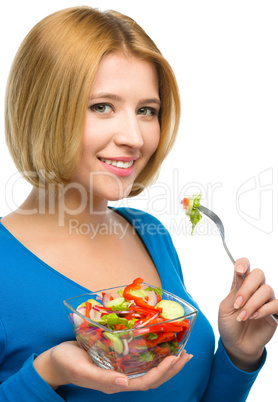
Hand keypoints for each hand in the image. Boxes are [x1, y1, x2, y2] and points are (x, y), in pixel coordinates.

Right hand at [33, 341, 192, 392]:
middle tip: (187, 354)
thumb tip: (124, 384)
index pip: (145, 382)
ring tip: (181, 352)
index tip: (175, 358)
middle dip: (171, 369)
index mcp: (114, 383)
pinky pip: (139, 362)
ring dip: (166, 363)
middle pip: (152, 378)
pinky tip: (159, 347)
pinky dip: (153, 356)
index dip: (162, 372)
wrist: (55, 360)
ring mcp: (119, 371)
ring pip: (148, 371)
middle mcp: (120, 379)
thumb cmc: (67, 363)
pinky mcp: (116, 361)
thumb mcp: (82, 370)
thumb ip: (102, 378)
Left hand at [218, 258, 276, 370]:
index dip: (243, 263)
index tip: (238, 270)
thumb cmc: (229, 324)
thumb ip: (234, 292)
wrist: (236, 345)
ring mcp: (265, 300)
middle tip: (237, 303)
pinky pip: (276, 304)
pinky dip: (264, 310)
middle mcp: (255, 289)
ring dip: (252, 303)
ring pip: (266, 289)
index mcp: (240, 285)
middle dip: (247, 287)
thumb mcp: (225, 308)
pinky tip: (254, 317)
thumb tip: (241, 276)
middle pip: (258, 274)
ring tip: (243, 316)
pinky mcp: (275, 312)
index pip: (245, 266)